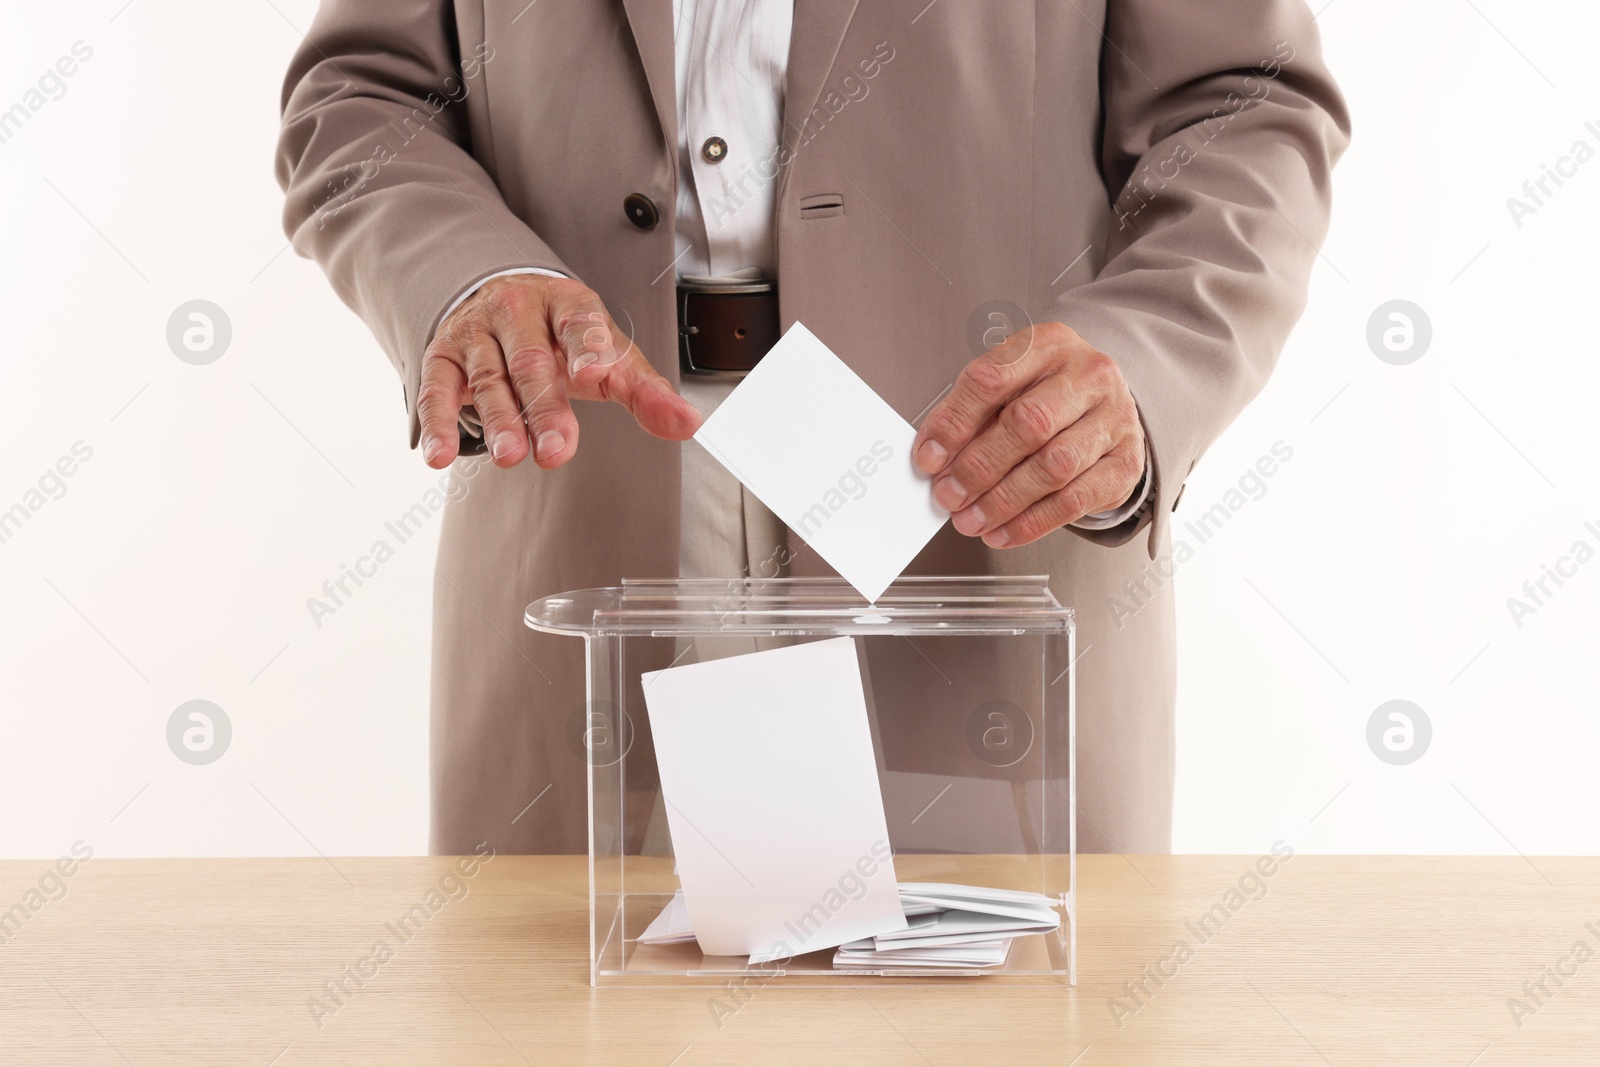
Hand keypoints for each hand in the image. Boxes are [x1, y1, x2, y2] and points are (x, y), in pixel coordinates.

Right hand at [418, 273, 700, 468]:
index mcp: (567, 303)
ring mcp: (477, 332)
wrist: (500, 301)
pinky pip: (436, 389)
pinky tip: (440, 455)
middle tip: (557, 450)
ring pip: (488, 377)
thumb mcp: (608, 357)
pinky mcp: (443, 355)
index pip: (580, 323)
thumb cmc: (561, 337)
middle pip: (531, 359)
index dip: (586, 348)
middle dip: (544, 407)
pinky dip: (437, 423)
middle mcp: (518, 309)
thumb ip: (646, 392)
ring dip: (498, 420)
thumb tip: (688, 425)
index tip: (594, 375)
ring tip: (511, 456)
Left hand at [912, 321, 1145, 547]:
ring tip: (971, 519)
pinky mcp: (1125, 463)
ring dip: (1003, 501)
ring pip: (1053, 466)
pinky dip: (1032, 522)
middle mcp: (1088, 375)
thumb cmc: (1048, 393)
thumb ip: (971, 414)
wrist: (1105, 406)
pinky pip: (1075, 500)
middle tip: (949, 495)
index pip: (993, 379)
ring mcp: (1114, 418)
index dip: (955, 422)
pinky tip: (1003, 531)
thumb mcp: (1008, 386)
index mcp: (1048, 345)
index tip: (930, 457)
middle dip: (979, 467)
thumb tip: (935, 457)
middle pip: (1028, 424)